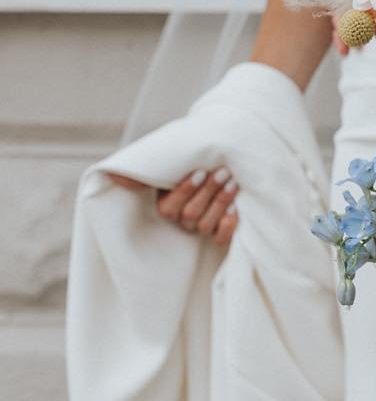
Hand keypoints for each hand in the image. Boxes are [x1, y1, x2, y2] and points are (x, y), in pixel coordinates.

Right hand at [109, 168, 239, 246]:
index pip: (169, 208)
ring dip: (219, 204)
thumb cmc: (197, 161)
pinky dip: (227, 226)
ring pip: (204, 225)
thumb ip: (147, 169)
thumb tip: (114, 175)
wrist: (224, 163)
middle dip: (207, 193)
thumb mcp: (173, 161)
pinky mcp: (219, 233)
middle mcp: (181, 220)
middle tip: (223, 172)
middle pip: (189, 215)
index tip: (200, 172)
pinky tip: (235, 209)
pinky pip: (219, 239)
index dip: (185, 192)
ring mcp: (200, 228)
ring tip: (233, 183)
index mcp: (166, 205)